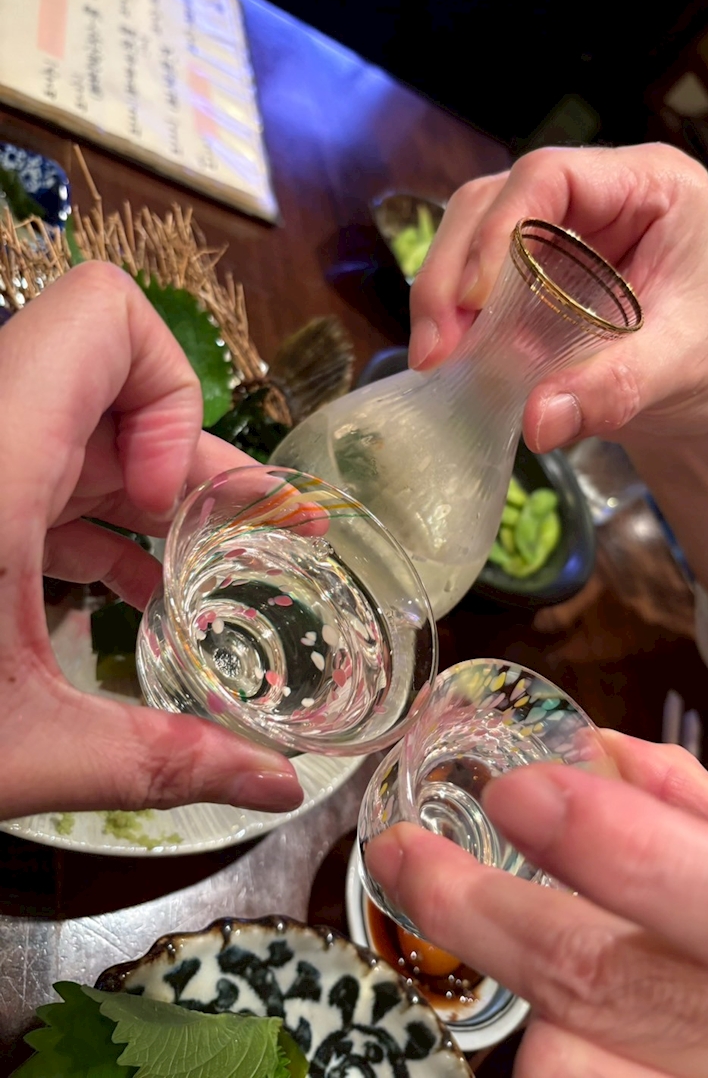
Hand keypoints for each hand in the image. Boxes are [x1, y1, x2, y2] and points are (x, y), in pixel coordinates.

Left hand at [0, 262, 302, 818]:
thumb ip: (161, 760)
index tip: (164, 502)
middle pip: (112, 388)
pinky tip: (128, 592)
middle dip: (195, 459)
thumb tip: (280, 788)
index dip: (167, 391)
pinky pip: (38, 471)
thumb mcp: (16, 750)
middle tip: (262, 532)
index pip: (104, 319)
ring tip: (204, 569)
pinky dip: (94, 519)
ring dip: (150, 494)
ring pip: (78, 432)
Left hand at [366, 732, 707, 1075]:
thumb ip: (704, 813)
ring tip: (495, 937)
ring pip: (572, 1068)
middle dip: (481, 913)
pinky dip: (554, 1044)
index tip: (517, 793)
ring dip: (520, 995)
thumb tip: (590, 751)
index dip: (627, 855)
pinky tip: (551, 1008)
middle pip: (610, 993)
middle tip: (408, 858)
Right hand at [409, 144, 707, 451]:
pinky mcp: (528, 269)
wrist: (705, 398)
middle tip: (437, 349)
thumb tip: (537, 420)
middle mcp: (595, 192)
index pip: (551, 176)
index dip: (501, 230)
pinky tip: (447, 359)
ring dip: (441, 295)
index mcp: (650, 186)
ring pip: (469, 232)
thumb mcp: (675, 373)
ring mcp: (555, 228)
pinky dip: (452, 316)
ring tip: (435, 360)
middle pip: (493, 200)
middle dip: (453, 271)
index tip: (476, 302)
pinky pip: (471, 276)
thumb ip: (612, 390)